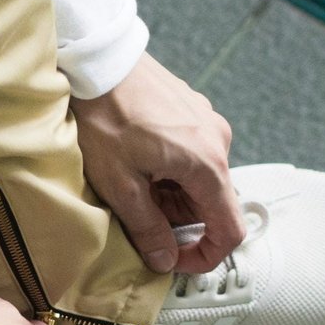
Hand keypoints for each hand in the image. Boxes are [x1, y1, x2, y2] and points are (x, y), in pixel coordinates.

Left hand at [72, 52, 245, 274]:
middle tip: (140, 223)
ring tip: (133, 188)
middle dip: (179, 224)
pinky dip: (170, 174)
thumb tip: (164, 259)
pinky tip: (139, 165)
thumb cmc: (105, 116)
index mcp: (207, 164)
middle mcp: (218, 142)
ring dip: (172, 198)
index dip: (205, 256)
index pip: (229, 230)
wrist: (96, 62)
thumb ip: (147, 227)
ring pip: (200, 182)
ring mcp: (208, 123)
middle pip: (212, 206)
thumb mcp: (120, 184)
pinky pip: (192, 157)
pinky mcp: (193, 113)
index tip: (176, 262)